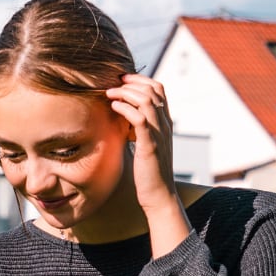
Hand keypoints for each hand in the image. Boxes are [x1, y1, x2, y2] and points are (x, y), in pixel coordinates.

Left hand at [104, 74, 178, 214]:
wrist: (159, 195)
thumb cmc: (149, 173)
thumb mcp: (145, 146)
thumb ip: (138, 130)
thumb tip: (123, 120)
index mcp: (165, 123)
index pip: (158, 89)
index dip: (141, 80)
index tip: (122, 80)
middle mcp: (165, 124)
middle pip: (153, 89)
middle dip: (132, 82)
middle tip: (113, 83)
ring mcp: (159, 133)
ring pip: (147, 100)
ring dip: (126, 93)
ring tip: (110, 94)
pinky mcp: (150, 145)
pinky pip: (140, 118)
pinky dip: (125, 109)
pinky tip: (114, 108)